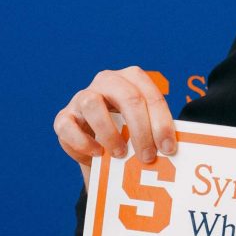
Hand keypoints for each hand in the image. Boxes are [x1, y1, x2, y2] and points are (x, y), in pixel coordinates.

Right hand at [54, 66, 174, 169]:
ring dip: (110, 132)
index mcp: (133, 78)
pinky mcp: (64, 116)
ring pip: (92, 104)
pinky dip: (83, 142)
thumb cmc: (130, 133)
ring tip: (121, 154)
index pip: (151, 96)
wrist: (100, 145)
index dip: (162, 123)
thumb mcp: (146, 128)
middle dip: (141, 130)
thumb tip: (171, 150)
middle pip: (128, 97)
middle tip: (147, 156)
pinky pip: (67, 125)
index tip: (168, 148)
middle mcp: (107, 81)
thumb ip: (156, 132)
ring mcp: (82, 96)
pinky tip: (97, 153)